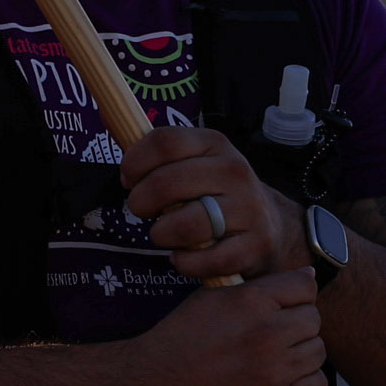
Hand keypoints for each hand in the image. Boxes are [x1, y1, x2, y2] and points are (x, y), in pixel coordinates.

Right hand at [119, 266, 328, 385]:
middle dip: (295, 327)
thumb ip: (258, 289)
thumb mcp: (210, 300)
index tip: (282, 309)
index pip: (305, 286)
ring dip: (299, 356)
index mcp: (250, 300)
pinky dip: (303, 385)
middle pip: (313, 320)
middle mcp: (266, 332)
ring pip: (317, 352)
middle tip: (270, 339)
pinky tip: (278, 384)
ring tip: (269, 363)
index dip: (295, 296)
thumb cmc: (177, 343)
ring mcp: (273, 370)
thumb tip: (307, 276)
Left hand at [121, 125, 299, 282]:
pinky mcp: (254, 246)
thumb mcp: (197, 162)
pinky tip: (184, 256)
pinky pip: (205, 260)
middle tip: (142, 211)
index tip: (128, 179)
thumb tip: (111, 122)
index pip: (164, 141)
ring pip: (184, 225)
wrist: (274, 226)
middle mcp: (235, 171)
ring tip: (165, 235)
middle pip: (167, 183)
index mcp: (216, 144)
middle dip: (140, 202)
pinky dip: (184, 263)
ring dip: (161, 235)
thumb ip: (161, 153)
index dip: (135, 162)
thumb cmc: (218, 194)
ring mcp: (248, 209)